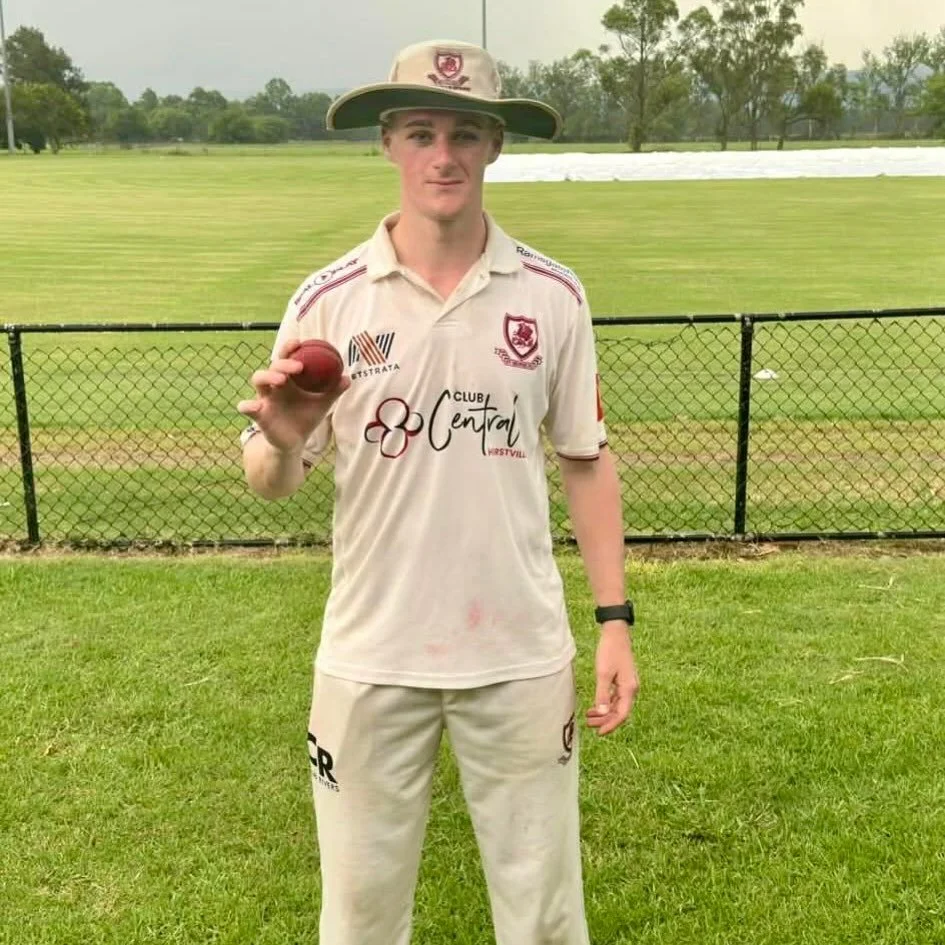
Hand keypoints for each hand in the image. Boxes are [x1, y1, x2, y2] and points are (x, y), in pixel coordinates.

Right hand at [237, 339, 349, 453]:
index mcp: (289, 379)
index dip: (289, 348)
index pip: (286, 358)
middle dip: (284, 363)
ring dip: (268, 376)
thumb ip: (333, 391)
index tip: (299, 343)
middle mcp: (275, 385)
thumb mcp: (322, 404)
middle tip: (299, 367)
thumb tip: (347, 378)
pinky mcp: (259, 415)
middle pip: (273, 366)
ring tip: (281, 380)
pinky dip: (247, 405)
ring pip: (258, 380)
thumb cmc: (305, 417)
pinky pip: (247, 407)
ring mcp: (265, 398)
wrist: (295, 443)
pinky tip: (254, 406)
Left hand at [586, 622, 638, 736]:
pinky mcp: (622, 679)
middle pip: (620, 711)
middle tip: (589, 724)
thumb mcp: (603, 673)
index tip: (599, 732)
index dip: (611, 725)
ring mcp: (628, 684)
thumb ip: (603, 694)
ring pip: (617, 705)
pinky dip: (606, 703)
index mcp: (629, 689)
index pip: (622, 714)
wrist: (616, 633)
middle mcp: (631, 689)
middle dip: (605, 720)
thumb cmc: (610, 651)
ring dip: (604, 712)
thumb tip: (603, 712)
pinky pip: (616, 697)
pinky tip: (595, 705)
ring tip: (589, 716)